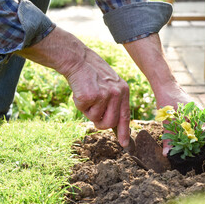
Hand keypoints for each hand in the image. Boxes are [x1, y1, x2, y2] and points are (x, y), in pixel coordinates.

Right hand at [18, 27, 130, 146]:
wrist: (78, 59)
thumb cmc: (92, 73)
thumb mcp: (110, 84)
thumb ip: (113, 102)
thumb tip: (111, 124)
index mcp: (124, 90)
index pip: (125, 115)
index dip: (124, 131)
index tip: (124, 144)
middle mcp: (117, 93)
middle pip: (110, 122)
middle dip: (100, 123)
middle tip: (93, 115)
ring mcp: (104, 95)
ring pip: (96, 118)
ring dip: (88, 111)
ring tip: (87, 95)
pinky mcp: (91, 96)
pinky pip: (84, 111)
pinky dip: (79, 104)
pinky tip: (80, 91)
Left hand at [123, 33, 204, 169]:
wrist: (166, 87)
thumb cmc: (168, 102)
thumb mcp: (167, 122)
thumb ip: (168, 138)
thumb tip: (167, 154)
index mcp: (199, 119)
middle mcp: (202, 119)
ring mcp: (199, 118)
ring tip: (202, 161)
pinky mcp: (194, 118)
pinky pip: (199, 131)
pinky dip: (198, 141)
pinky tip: (194, 148)